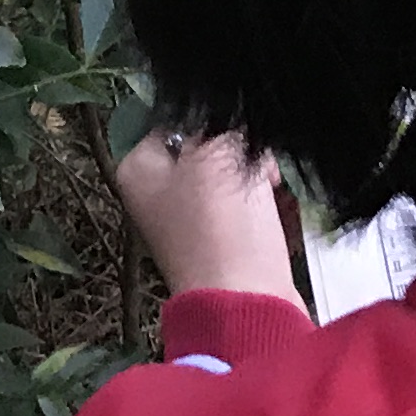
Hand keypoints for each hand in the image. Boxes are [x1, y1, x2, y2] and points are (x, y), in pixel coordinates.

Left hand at [114, 128, 303, 308]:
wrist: (246, 303)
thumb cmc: (220, 224)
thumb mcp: (216, 154)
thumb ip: (219, 120)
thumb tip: (226, 112)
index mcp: (138, 168)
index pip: (177, 118)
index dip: (214, 119)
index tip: (239, 131)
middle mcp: (155, 194)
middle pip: (205, 146)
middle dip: (238, 148)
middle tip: (260, 161)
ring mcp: (186, 221)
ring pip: (227, 174)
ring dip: (253, 173)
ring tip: (272, 186)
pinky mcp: (219, 243)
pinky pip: (241, 205)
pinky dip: (260, 201)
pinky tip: (277, 205)